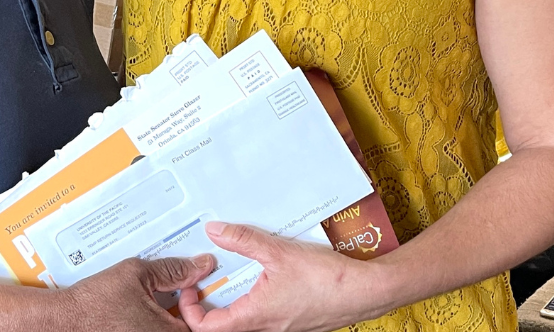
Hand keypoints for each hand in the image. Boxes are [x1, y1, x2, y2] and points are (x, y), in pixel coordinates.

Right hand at [62, 254, 216, 330]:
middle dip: (184, 311)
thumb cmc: (95, 303)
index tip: (185, 289)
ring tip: (149, 304)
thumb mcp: (137, 274)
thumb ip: (174, 269)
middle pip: (187, 328)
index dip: (197, 301)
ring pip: (170, 330)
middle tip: (171, 295)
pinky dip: (152, 324)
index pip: (203, 322)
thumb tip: (201, 265)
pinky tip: (138, 314)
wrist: (64, 322)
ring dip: (168, 318)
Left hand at [177, 223, 389, 331]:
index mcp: (254, 316)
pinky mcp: (291, 319)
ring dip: (232, 296)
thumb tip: (214, 231)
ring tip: (230, 269)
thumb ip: (243, 240)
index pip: (207, 328)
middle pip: (222, 324)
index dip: (189, 309)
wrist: (364, 291)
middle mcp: (265, 327)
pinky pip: (263, 312)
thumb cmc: (326, 278)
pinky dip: (253, 295)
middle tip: (204, 275)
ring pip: (244, 318)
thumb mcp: (278, 251)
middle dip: (208, 300)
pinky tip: (260, 272)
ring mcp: (279, 325)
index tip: (189, 287)